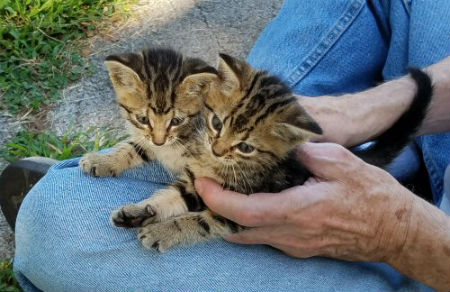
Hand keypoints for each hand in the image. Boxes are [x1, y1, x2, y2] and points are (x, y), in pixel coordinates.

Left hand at [195, 142, 412, 261]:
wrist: (394, 230)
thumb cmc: (371, 196)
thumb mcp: (341, 162)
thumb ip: (307, 152)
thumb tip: (283, 142)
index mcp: (297, 211)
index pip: (244, 211)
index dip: (217, 199)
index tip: (201, 183)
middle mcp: (290, 234)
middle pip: (237, 229)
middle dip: (215, 210)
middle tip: (203, 186)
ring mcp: (294, 245)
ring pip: (248, 237)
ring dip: (230, 218)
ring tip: (220, 193)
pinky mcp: (300, 248)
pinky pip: (264, 238)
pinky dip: (248, 223)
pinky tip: (249, 204)